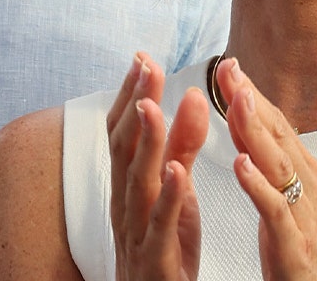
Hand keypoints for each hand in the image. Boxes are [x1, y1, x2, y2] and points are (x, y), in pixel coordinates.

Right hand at [106, 53, 210, 280]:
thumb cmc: (164, 245)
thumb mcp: (175, 189)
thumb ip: (183, 145)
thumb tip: (194, 96)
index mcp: (129, 183)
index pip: (122, 130)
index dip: (130, 94)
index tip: (142, 57)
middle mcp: (126, 201)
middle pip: (123, 147)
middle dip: (134, 103)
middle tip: (148, 65)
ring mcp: (137, 230)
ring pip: (136, 181)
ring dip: (144, 141)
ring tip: (153, 105)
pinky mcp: (157, 258)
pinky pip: (159, 225)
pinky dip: (166, 197)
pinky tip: (175, 172)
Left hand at [214, 58, 316, 279]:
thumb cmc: (298, 249)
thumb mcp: (282, 195)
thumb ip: (264, 158)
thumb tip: (244, 116)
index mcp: (304, 174)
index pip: (276, 124)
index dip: (251, 93)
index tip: (227, 64)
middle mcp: (309, 188)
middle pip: (280, 135)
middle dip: (253, 100)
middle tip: (229, 69)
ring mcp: (305, 216)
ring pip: (281, 166)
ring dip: (258, 131)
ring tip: (236, 102)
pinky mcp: (296, 247)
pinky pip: (277, 212)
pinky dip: (260, 186)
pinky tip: (241, 165)